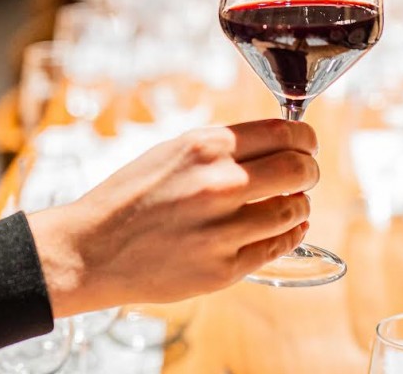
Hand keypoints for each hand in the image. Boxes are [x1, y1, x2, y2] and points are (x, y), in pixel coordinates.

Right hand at [27, 119, 318, 316]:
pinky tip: (286, 229)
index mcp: (206, 147)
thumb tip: (277, 143)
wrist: (92, 249)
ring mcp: (223, 229)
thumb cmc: (131, 196)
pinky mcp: (224, 268)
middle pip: (299, 170)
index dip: (306, 139)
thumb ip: (224, 146)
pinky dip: (290, 235)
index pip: (285, 132)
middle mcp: (219, 184)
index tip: (307, 145)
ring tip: (288, 204)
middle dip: (309, 171)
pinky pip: (277, 247)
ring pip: (294, 211)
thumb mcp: (173, 151)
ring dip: (299, 206)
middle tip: (305, 176)